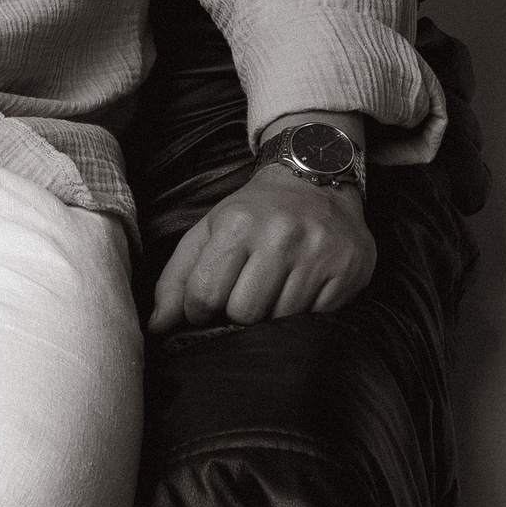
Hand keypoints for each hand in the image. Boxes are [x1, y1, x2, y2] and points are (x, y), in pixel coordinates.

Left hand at [147, 163, 374, 337]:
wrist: (315, 179)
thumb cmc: (255, 212)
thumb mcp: (208, 231)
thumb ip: (177, 278)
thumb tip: (157, 327)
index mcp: (237, 224)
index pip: (205, 296)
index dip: (200, 310)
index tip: (208, 303)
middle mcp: (281, 236)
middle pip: (245, 313)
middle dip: (239, 312)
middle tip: (247, 292)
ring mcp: (319, 253)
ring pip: (282, 320)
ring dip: (274, 313)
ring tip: (276, 286)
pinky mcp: (348, 269)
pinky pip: (318, 317)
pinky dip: (307, 311)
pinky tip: (304, 286)